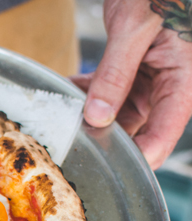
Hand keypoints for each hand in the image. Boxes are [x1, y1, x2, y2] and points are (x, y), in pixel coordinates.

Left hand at [70, 0, 191, 168]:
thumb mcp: (134, 30)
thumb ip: (116, 74)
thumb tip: (98, 116)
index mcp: (184, 80)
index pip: (164, 133)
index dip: (140, 156)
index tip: (114, 169)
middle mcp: (168, 85)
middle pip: (137, 127)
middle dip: (103, 135)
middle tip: (72, 141)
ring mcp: (149, 79)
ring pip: (116, 112)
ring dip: (88, 114)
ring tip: (63, 115)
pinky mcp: (132, 70)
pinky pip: (106, 91)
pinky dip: (85, 92)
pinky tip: (64, 91)